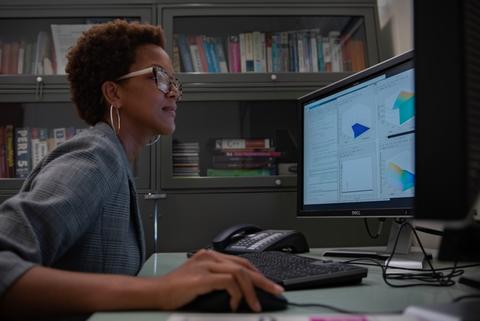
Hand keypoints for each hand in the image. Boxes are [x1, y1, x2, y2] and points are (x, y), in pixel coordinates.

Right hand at [152, 249, 283, 311]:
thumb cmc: (176, 290)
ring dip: (252, 290)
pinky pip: (228, 282)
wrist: (156, 293)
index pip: (241, 262)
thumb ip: (220, 281)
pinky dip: (236, 293)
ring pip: (240, 272)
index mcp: (210, 255)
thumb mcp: (202, 281)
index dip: (258, 274)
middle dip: (263, 280)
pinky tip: (235, 304)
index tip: (269, 285)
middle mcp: (209, 256)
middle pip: (244, 265)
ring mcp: (206, 265)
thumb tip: (241, 293)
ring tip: (256, 304)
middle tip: (276, 291)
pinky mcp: (202, 277)